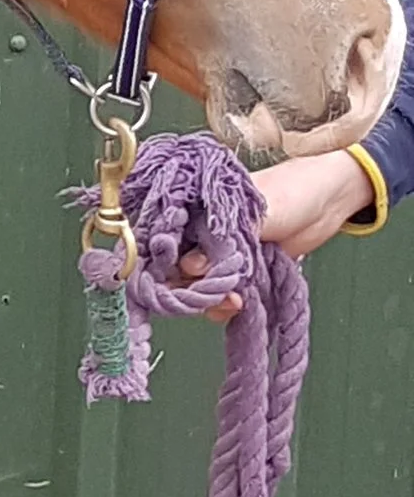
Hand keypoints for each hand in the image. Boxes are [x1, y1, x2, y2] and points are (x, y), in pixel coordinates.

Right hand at [175, 147, 373, 316]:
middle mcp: (203, 235)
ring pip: (201, 288)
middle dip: (194, 290)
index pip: (166, 245)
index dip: (166, 266)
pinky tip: (240, 305)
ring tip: (235, 301)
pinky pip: (225, 295)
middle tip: (215, 294)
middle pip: (178, 272)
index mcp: (196, 212)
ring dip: (213, 300)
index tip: (180, 282)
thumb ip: (222, 241)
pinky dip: (229, 305)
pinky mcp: (243, 272)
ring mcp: (223, 256)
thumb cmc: (291, 191)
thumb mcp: (253, 214)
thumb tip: (190, 267)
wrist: (331, 198)